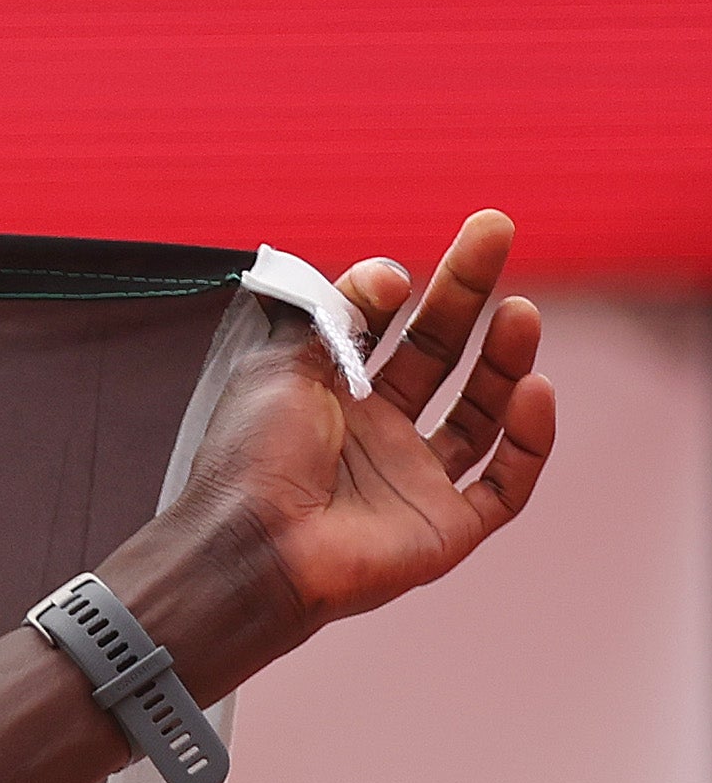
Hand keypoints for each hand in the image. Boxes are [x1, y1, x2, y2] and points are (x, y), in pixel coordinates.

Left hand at [168, 209, 560, 654]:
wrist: (246, 549)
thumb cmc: (249, 461)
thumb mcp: (279, 367)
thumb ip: (332, 313)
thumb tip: (390, 272)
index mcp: (336, 402)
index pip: (396, 332)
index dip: (422, 287)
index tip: (422, 260)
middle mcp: (380, 440)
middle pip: (442, 359)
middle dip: (472, 298)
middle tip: (497, 233)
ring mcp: (414, 484)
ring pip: (483, 416)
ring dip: (507, 363)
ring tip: (520, 313)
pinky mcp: (444, 530)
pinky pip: (506, 484)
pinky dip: (529, 439)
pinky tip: (535, 390)